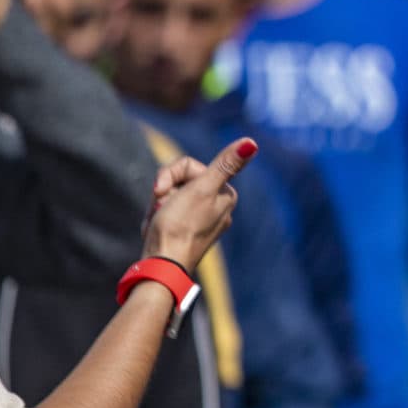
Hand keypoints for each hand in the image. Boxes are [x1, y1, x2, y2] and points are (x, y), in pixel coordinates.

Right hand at [143, 137, 256, 269]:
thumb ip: (225, 165)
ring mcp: (201, 221)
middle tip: (160, 208)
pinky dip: (156, 218)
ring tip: (158, 221)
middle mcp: (218, 207)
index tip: (162, 192)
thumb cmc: (180, 226)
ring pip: (169, 196)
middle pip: (179, 181)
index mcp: (225, 194)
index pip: (188, 166)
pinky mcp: (185, 232)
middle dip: (164, 191)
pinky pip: (165, 214)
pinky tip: (156, 230)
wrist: (162, 265)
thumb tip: (251, 142)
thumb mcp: (202, 189)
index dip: (169, 175)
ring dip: (157, 206)